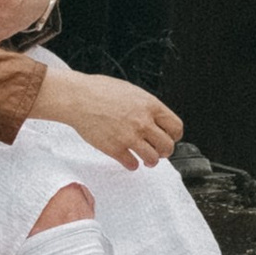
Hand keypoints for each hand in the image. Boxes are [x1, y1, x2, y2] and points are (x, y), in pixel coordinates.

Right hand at [39, 61, 181, 170]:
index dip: (174, 135)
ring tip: (146, 159)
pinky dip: (132, 164)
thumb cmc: (101, 91)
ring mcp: (130, 137)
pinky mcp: (115, 149)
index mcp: (150, 105)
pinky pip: (132, 164)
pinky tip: (128, 159)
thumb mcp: (132, 91)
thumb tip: (156, 118)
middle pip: (167, 146)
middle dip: (165, 151)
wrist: (79, 98)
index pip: (176, 127)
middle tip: (159, 151)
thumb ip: (146, 106)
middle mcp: (143, 122)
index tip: (170, 137)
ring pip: (153, 159)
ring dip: (151, 161)